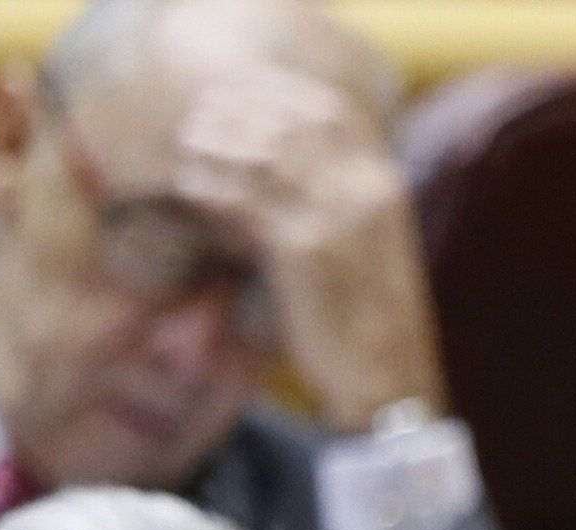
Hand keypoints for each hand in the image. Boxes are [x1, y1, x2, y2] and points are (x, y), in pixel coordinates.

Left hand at [169, 65, 444, 429]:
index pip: (329, 113)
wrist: (386, 385)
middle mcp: (367, 193)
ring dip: (218, 146)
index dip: (276, 98)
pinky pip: (246, 198)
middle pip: (291, 123)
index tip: (235, 103)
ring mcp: (339, 219)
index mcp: (386, 188)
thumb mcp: (363, 252)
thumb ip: (335, 205)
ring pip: (264, 153)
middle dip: (239, 115)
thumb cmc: (366, 326)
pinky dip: (213, 186)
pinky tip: (190, 190)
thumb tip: (282, 171)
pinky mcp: (306, 250)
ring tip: (189, 153)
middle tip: (198, 125)